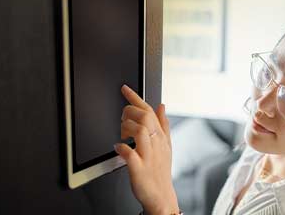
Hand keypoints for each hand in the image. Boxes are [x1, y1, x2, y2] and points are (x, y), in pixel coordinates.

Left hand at [114, 84, 178, 214]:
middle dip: (130, 113)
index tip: (124, 88)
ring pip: (140, 131)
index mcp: (161, 136)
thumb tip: (161, 105)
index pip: (149, 110)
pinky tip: (117, 148)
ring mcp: (149, 156)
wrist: (161, 196)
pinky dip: (121, 148)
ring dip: (127, 128)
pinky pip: (130, 154)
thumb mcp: (166, 145)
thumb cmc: (160, 170)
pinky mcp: (140, 169)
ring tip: (122, 135)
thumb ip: (163, 124)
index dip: (136, 98)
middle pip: (145, 117)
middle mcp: (156, 144)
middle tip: (122, 120)